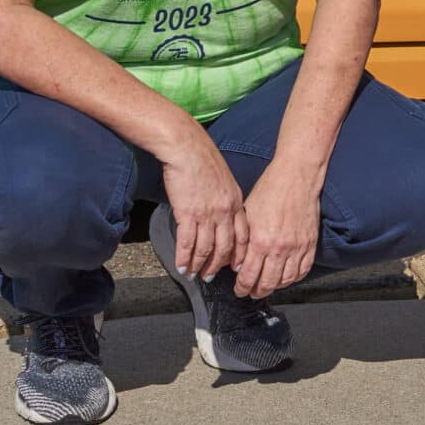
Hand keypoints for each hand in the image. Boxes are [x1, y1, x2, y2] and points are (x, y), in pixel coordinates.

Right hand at [159, 126, 250, 280]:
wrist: (186, 147)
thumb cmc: (202, 159)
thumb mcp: (224, 179)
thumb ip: (226, 198)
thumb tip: (222, 214)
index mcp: (235, 202)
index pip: (243, 236)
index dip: (239, 255)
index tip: (235, 267)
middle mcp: (225, 211)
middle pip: (225, 247)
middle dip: (217, 266)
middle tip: (210, 277)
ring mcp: (207, 214)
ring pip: (205, 249)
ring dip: (199, 265)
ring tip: (192, 274)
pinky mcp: (188, 213)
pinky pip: (187, 242)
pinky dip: (184, 257)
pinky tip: (181, 265)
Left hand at [232, 159, 322, 298]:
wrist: (297, 176)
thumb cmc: (271, 189)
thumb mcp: (247, 214)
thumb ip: (242, 241)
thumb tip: (236, 262)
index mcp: (260, 240)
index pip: (248, 276)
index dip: (242, 287)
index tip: (239, 290)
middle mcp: (279, 248)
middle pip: (267, 283)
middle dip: (256, 292)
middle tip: (251, 292)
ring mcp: (297, 248)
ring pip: (285, 281)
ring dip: (275, 287)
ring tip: (268, 286)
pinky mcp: (310, 244)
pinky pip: (302, 271)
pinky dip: (293, 278)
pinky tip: (286, 277)